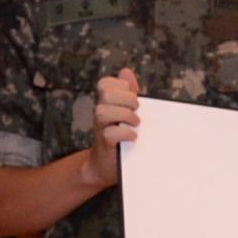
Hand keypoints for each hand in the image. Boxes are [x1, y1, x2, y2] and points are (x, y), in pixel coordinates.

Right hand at [79, 68, 141, 190]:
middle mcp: (100, 113)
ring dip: (124, 115)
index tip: (132, 95)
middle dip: (126, 99)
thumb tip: (126, 72)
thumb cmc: (118, 137)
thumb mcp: (125, 112)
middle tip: (137, 110)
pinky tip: (133, 136)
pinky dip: (124, 133)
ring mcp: (100, 128)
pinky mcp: (104, 144)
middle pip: (105, 94)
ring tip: (135, 123)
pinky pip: (109, 134)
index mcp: (105, 104)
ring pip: (102, 112)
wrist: (106, 165)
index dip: (120, 85)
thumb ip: (127, 93)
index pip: (105, 83)